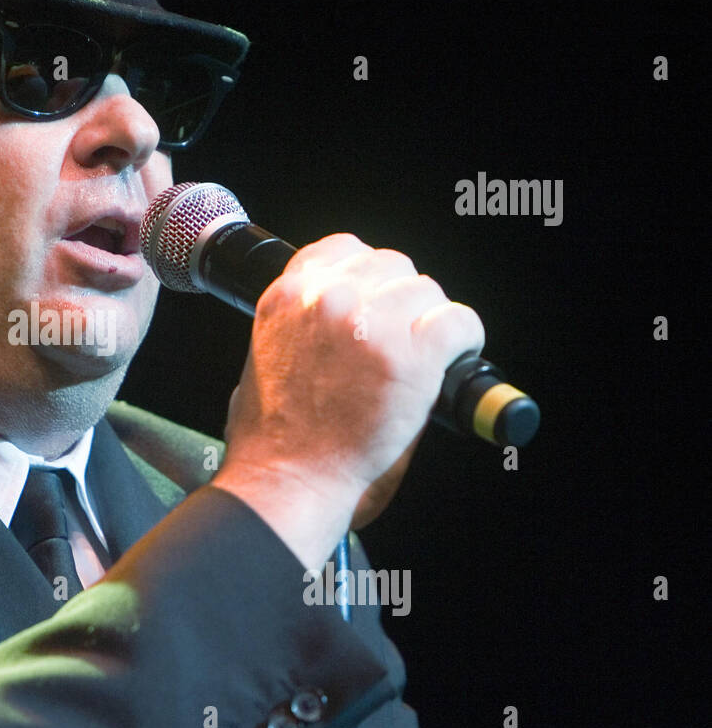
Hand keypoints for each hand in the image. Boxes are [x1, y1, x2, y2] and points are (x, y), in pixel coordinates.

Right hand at [213, 234, 483, 567]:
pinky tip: (454, 359)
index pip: (343, 248)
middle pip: (391, 266)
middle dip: (400, 300)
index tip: (376, 300)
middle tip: (402, 338)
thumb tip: (325, 323)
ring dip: (429, 321)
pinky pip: (459, 322)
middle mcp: (326, 299)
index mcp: (287, 297)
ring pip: (426, 290)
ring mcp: (370, 323)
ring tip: (425, 357)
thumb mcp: (261, 357)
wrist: (288, 478)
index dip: (367, 275)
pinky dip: (464, 340)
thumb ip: (295, 325)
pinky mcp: (411, 355)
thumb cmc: (270, 437)